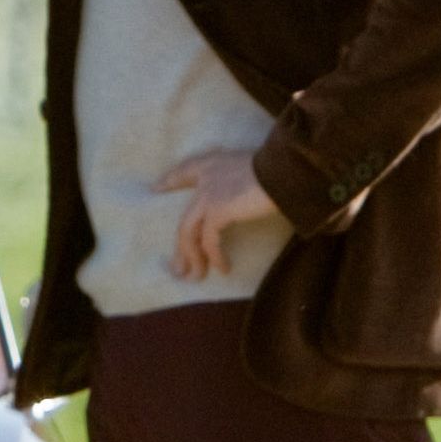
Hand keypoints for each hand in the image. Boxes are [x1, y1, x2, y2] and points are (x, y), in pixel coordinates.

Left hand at [159, 147, 279, 279]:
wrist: (284, 170)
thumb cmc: (278, 170)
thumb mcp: (255, 170)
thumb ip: (241, 183)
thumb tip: (244, 200)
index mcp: (213, 164)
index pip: (185, 171)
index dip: (170, 181)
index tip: (156, 188)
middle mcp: (206, 178)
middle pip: (186, 218)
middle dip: (181, 247)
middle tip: (178, 267)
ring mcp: (208, 196)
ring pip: (190, 233)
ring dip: (193, 258)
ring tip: (196, 276)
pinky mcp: (216, 211)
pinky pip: (209, 241)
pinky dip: (215, 257)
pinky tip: (223, 268)